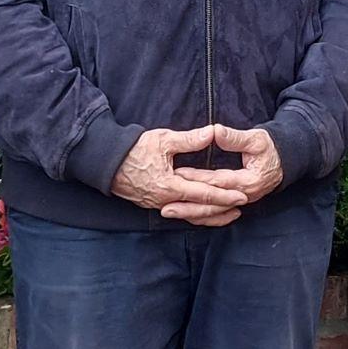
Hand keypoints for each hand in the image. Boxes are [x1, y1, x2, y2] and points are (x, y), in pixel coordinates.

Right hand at [109, 127, 246, 223]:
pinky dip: (194, 214)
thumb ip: (190, 140)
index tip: (242, 196)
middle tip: (241, 208)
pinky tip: (202, 213)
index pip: (204, 194)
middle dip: (221, 210)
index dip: (224, 195)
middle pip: (199, 210)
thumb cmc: (134, 149)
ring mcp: (158, 204)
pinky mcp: (153, 203)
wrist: (105, 162)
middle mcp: (165, 200)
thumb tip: (213, 132)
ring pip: (189, 215)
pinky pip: (179, 213)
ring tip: (228, 215)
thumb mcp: (163, 140)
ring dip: (210, 216)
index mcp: (170, 186)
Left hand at [171, 125, 283, 222]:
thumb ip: (235, 138)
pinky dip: (200, 214)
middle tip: (165, 204)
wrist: (283, 161)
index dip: (198, 178)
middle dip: (189, 205)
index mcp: (249, 181)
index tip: (178, 173)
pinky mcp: (235, 203)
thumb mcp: (256, 139)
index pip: (219, 181)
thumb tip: (215, 131)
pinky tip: (184, 214)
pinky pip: (216, 213)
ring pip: (213, 213)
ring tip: (168, 212)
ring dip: (190, 213)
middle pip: (213, 203)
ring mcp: (241, 202)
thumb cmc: (269, 148)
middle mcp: (245, 196)